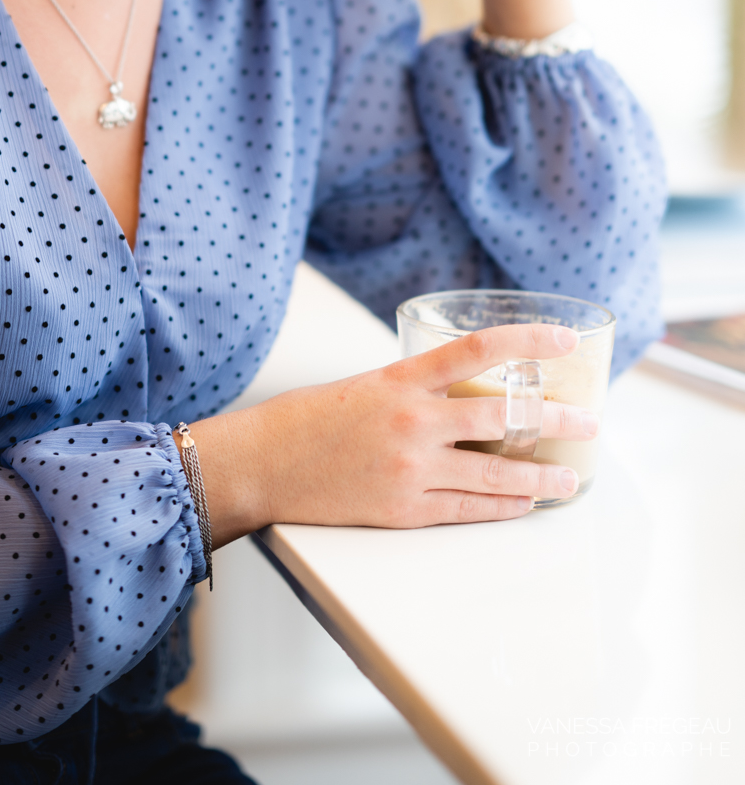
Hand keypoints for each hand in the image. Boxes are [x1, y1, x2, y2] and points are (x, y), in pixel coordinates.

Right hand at [190, 323, 596, 544]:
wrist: (263, 465)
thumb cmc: (308, 420)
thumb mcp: (365, 386)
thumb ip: (414, 391)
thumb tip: (463, 399)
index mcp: (402, 380)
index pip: (478, 350)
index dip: (527, 342)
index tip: (564, 340)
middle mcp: (413, 421)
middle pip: (504, 417)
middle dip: (556, 422)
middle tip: (589, 424)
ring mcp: (412, 469)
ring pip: (497, 473)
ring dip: (542, 477)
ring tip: (570, 479)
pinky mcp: (404, 510)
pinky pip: (469, 510)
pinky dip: (503, 507)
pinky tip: (524, 504)